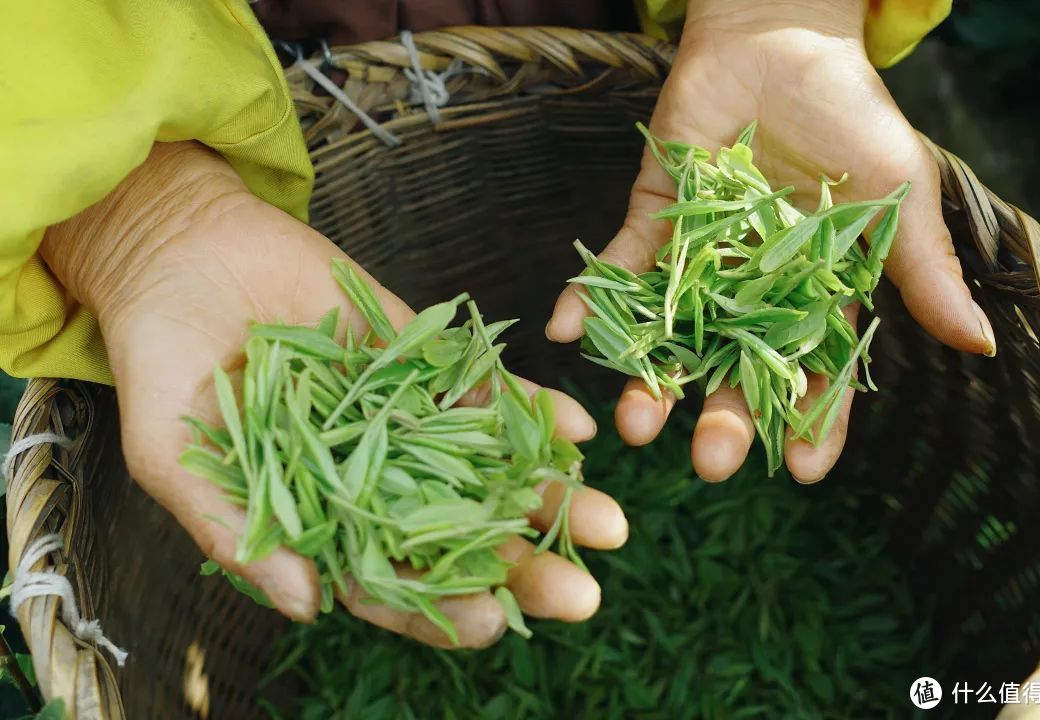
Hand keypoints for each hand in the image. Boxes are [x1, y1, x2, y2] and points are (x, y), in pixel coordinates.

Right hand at [42, 141, 627, 647]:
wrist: (183, 256)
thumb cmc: (161, 362)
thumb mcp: (174, 454)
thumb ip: (236, 528)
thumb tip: (308, 606)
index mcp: (321, 516)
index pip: (389, 581)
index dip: (437, 610)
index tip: (490, 627)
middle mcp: (376, 474)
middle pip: (457, 536)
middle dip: (519, 567)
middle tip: (582, 595)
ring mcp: (406, 415)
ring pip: (486, 468)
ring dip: (546, 496)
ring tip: (610, 523)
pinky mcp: (424, 356)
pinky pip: (483, 388)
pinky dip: (529, 409)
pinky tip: (576, 433)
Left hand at [547, 0, 994, 482]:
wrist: (779, 40)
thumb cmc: (851, 114)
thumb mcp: (898, 192)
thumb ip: (921, 269)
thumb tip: (977, 345)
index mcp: (814, 293)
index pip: (814, 371)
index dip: (811, 421)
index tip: (804, 472)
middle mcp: (750, 291)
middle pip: (735, 368)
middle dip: (724, 416)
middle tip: (711, 461)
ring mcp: (697, 261)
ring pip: (672, 335)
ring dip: (650, 379)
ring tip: (633, 423)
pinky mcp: (652, 222)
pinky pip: (618, 268)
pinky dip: (588, 298)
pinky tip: (566, 331)